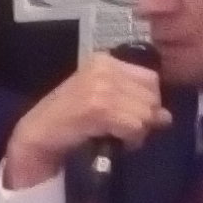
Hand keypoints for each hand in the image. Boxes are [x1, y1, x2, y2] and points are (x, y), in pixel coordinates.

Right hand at [3, 50, 169, 188]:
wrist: (36, 137)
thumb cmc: (67, 121)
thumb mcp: (101, 101)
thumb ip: (132, 100)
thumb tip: (166, 115)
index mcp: (104, 61)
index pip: (150, 78)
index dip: (148, 102)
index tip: (129, 116)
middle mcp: (103, 68)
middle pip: (151, 96)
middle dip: (144, 118)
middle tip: (122, 130)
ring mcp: (100, 87)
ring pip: (146, 112)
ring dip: (137, 131)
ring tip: (116, 137)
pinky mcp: (97, 108)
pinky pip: (134, 125)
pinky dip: (130, 139)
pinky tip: (113, 141)